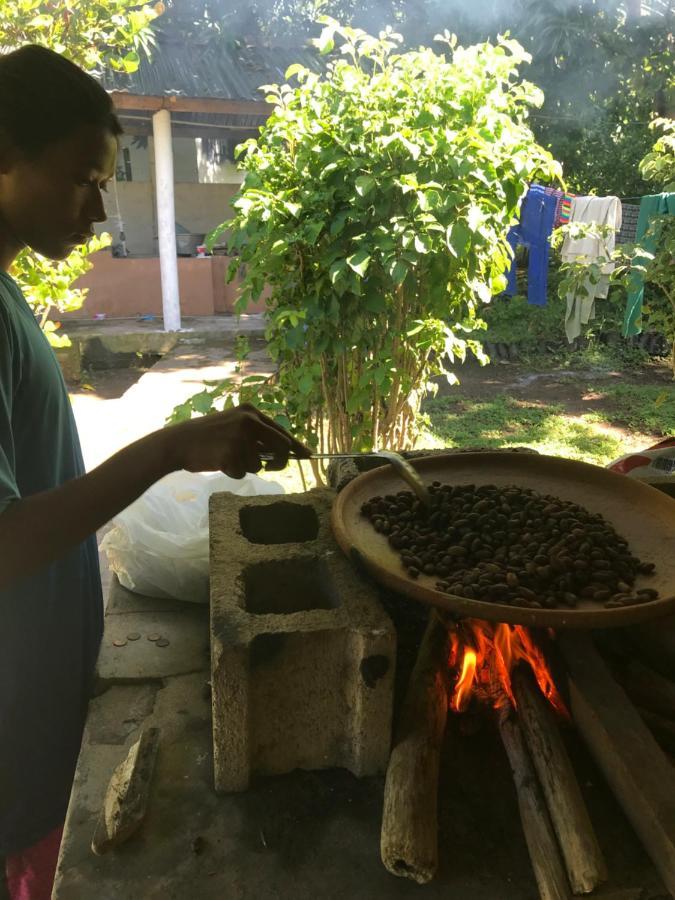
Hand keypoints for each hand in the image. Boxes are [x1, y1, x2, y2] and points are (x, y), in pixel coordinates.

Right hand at [161, 403, 310, 478]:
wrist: (178, 442)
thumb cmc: (207, 437)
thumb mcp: (234, 426)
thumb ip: (257, 435)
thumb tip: (286, 452)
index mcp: (250, 412)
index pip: (282, 431)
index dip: (296, 446)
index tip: (308, 455)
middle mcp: (249, 421)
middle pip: (282, 448)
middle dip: (280, 462)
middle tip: (272, 467)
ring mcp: (240, 437)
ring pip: (259, 465)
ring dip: (246, 468)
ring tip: (227, 458)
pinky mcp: (231, 454)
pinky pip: (243, 473)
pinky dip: (233, 473)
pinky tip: (219, 463)